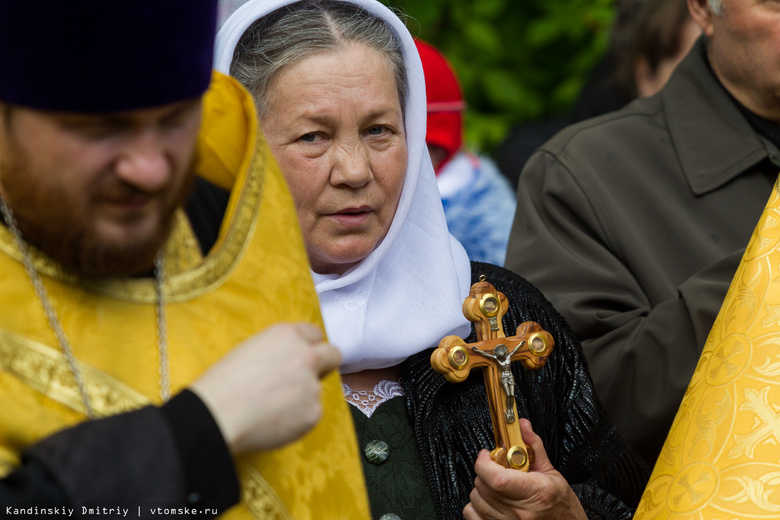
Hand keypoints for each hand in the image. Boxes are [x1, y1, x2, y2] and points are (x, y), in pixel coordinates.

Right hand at [190, 322, 340, 454]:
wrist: (217, 414)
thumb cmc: (223, 383)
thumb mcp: (251, 350)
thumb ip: (279, 351)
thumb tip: (290, 363)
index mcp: (287, 335)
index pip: (315, 333)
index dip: (308, 346)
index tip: (303, 355)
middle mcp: (306, 356)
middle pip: (333, 355)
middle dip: (324, 364)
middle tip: (306, 378)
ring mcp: (312, 385)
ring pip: (317, 389)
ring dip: (303, 397)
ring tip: (272, 408)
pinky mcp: (314, 413)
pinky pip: (311, 414)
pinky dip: (298, 419)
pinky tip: (274, 421)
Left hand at [463, 419, 587, 519]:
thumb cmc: (559, 504)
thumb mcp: (550, 472)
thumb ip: (533, 446)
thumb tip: (522, 426)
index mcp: (535, 493)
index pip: (497, 479)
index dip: (485, 463)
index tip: (487, 455)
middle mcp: (519, 512)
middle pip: (483, 485)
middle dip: (485, 471)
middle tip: (497, 468)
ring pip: (475, 499)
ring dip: (482, 488)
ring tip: (497, 486)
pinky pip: (472, 514)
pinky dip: (476, 505)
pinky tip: (490, 500)